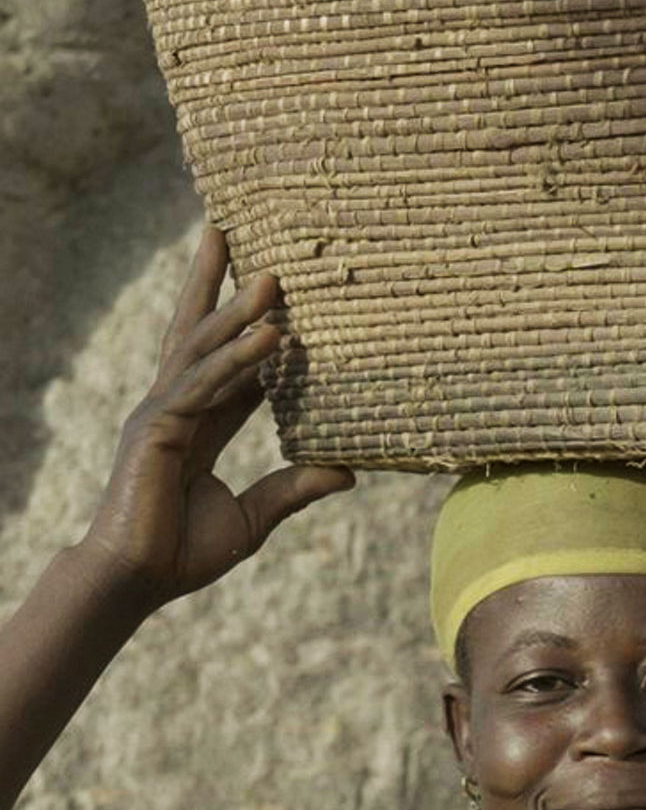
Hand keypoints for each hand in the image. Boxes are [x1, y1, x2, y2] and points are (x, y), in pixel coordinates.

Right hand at [79, 223, 353, 608]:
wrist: (134, 582)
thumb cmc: (181, 553)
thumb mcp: (253, 517)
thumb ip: (294, 488)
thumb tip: (348, 472)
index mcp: (196, 422)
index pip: (229, 360)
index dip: (253, 324)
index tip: (278, 287)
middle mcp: (175, 406)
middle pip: (198, 329)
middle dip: (216, 280)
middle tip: (233, 226)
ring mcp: (161, 412)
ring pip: (204, 349)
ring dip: (239, 310)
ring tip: (273, 276)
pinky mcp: (156, 429)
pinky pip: (204, 386)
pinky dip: (238, 359)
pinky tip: (270, 337)